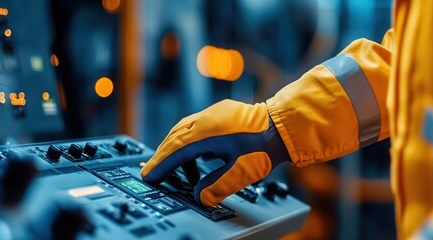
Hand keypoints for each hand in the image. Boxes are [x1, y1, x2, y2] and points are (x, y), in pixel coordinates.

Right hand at [141, 99, 289, 205]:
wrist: (282, 126)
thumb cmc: (264, 146)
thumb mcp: (241, 173)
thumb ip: (217, 186)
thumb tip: (200, 196)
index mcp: (207, 132)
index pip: (176, 150)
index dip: (161, 165)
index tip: (150, 176)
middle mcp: (207, 118)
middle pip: (175, 138)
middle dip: (163, 156)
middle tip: (154, 173)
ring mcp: (213, 113)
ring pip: (184, 131)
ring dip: (177, 150)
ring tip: (179, 172)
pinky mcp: (220, 113)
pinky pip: (196, 127)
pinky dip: (189, 143)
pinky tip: (196, 158)